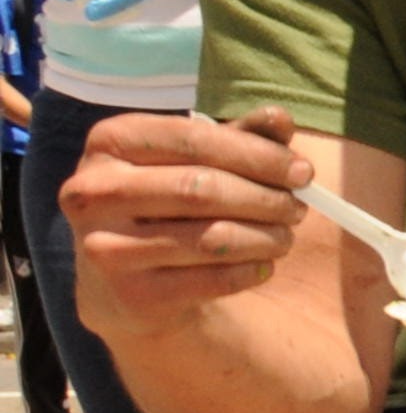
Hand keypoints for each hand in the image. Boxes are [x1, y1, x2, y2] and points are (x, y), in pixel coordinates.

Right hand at [57, 105, 309, 325]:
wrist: (122, 281)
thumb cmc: (168, 201)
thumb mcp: (197, 160)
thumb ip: (239, 137)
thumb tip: (278, 119)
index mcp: (110, 142)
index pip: (195, 139)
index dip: (259, 155)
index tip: (303, 171)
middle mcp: (94, 191)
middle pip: (202, 189)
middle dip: (266, 199)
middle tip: (299, 208)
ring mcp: (105, 245)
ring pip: (211, 238)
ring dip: (266, 238)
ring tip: (285, 237)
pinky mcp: (130, 292)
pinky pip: (212, 280)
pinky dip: (250, 271)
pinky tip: (263, 265)